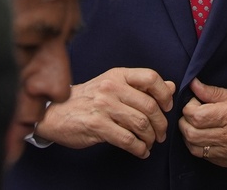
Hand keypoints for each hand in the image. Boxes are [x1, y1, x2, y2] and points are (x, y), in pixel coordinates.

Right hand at [35, 67, 174, 157]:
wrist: (55, 112)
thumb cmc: (88, 99)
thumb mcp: (114, 85)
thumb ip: (141, 87)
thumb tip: (171, 87)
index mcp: (118, 75)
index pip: (151, 77)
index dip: (164, 94)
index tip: (167, 107)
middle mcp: (112, 88)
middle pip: (149, 105)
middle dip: (160, 124)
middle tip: (161, 134)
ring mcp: (103, 106)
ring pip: (141, 124)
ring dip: (151, 138)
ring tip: (150, 143)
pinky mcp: (97, 125)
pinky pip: (127, 140)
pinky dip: (139, 148)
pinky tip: (141, 151)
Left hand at [178, 78, 226, 167]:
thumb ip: (214, 92)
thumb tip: (194, 85)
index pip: (195, 115)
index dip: (188, 107)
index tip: (194, 102)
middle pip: (190, 133)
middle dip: (184, 122)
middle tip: (192, 114)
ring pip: (194, 148)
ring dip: (190, 136)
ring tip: (197, 126)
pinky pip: (206, 157)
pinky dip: (200, 147)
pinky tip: (207, 137)